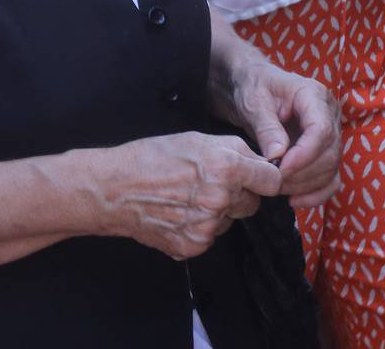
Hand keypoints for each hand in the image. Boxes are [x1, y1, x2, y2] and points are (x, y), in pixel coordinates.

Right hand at [92, 132, 281, 259]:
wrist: (113, 190)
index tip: (256, 178)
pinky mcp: (193, 246)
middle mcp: (220, 200)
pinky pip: (210, 237)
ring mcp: (207, 227)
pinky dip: (198, 227)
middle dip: (238, 194)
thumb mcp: (195, 138)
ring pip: (229, 221)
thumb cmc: (150, 158)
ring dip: (217, 212)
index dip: (263, 177)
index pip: (271, 181)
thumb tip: (262, 163)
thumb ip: (235, 150)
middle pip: (252, 204)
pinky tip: (178, 213)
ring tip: (186, 197)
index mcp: (225, 168)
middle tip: (208, 183)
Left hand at [224, 58, 342, 208]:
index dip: (304, 154)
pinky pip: (330, 178)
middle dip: (302, 174)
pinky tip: (295, 201)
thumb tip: (278, 155)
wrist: (253, 87)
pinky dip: (316, 193)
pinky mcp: (324, 151)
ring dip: (305, 186)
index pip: (322, 130)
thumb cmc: (253, 87)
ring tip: (276, 189)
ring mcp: (330, 134)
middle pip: (330, 153)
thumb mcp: (254, 101)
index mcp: (314, 95)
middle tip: (272, 182)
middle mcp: (329, 114)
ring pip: (331, 168)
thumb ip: (267, 127)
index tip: (280, 168)